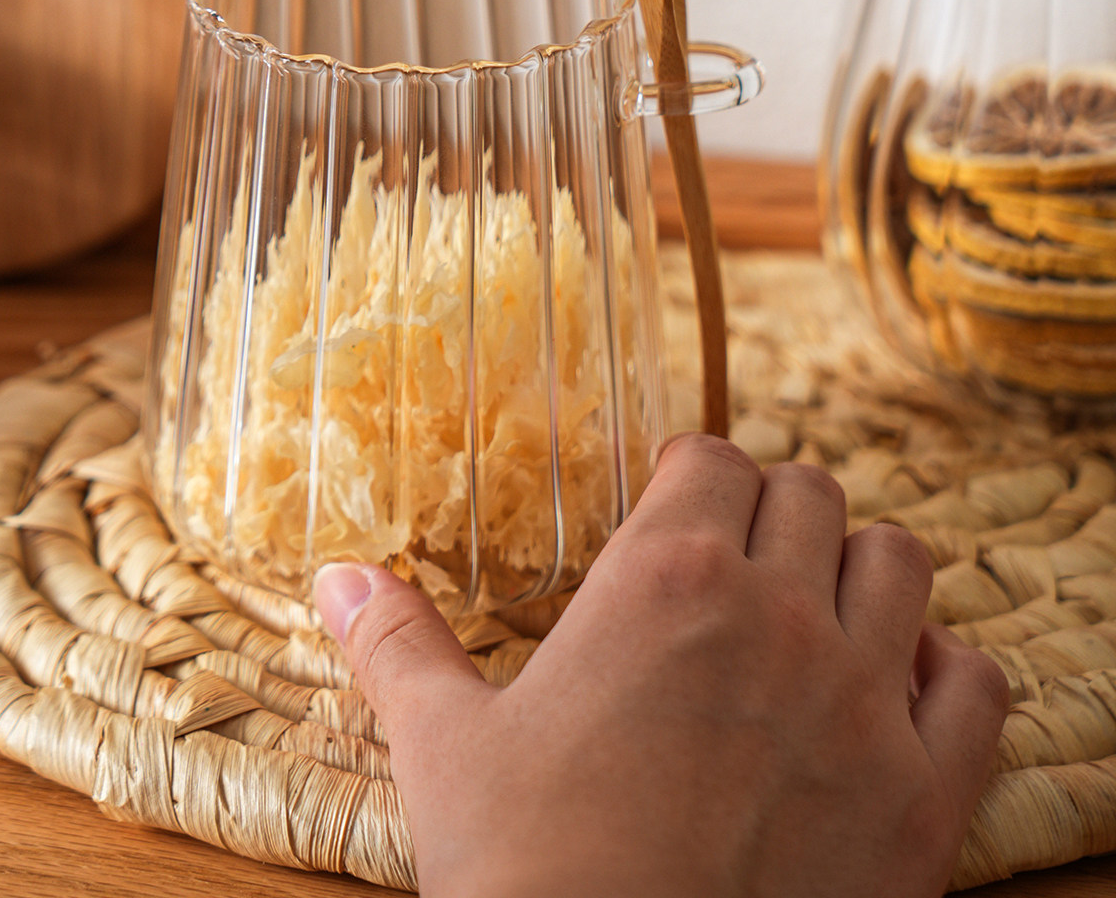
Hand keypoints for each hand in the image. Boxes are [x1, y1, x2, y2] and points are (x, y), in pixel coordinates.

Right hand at [315, 433, 1008, 897]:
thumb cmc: (528, 872)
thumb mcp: (446, 749)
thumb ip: (397, 645)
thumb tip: (338, 579)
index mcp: (665, 580)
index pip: (711, 459)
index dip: (691, 470)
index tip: (671, 498)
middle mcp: (779, 614)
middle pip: (809, 494)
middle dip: (770, 508)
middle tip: (733, 554)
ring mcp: (865, 702)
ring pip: (901, 563)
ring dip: (860, 567)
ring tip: (815, 603)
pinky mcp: (924, 797)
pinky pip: (977, 685)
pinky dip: (944, 670)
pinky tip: (895, 691)